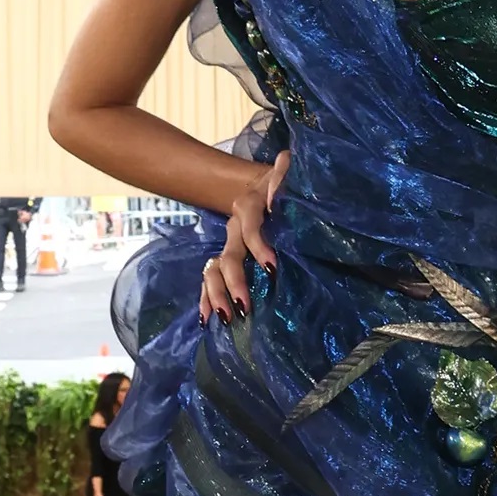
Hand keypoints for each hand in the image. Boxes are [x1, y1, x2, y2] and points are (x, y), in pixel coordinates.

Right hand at [199, 153, 289, 320]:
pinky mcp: (227, 258)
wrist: (272, 187)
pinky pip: (211, 278)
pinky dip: (207, 298)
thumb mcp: (289, 177)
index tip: (271, 268)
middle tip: (244, 307)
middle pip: (228, 257)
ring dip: (217, 294)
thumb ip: (284, 176)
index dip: (259, 247)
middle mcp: (234, 228)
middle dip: (234, 282)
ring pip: (214, 270)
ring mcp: (229, 245)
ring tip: (226, 318)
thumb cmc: (287, 188)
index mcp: (249, 209)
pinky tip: (208, 319)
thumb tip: (276, 192)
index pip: (251, 230)